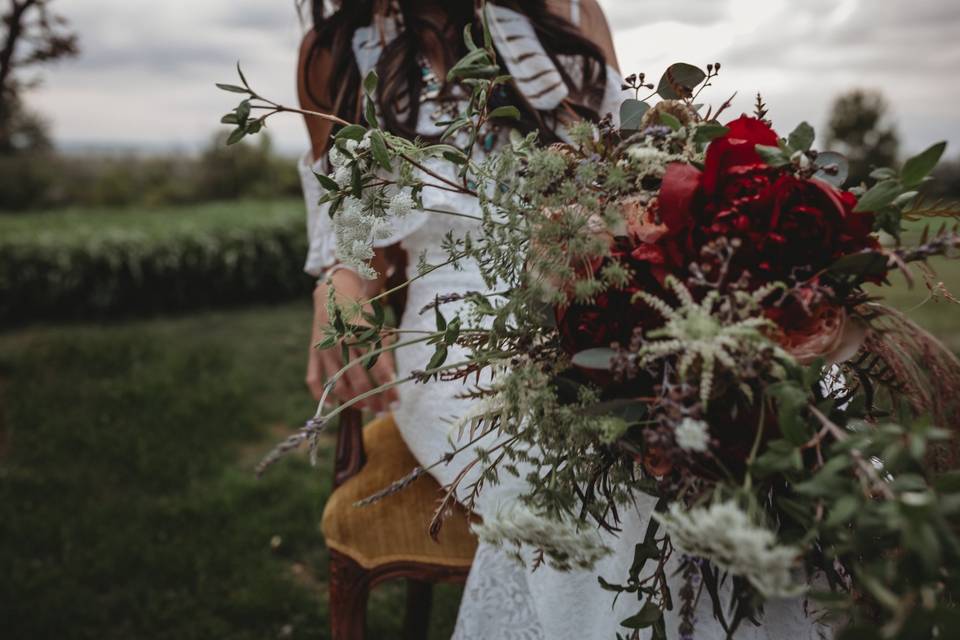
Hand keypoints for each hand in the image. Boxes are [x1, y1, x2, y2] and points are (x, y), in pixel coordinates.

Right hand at [305, 268, 399, 412]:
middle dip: (372, 399)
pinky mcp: (313, 353)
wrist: (335, 294)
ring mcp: (325, 349)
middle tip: (382, 410)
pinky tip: (333, 404)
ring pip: (338, 385)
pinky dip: (321, 395)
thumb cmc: (362, 313)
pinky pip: (314, 380)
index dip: (388, 388)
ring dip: (352, 401)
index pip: (379, 368)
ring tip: (365, 408)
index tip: (397, 403)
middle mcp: (342, 343)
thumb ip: (383, 350)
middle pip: (359, 381)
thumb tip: (391, 380)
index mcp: (362, 334)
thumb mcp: (377, 326)